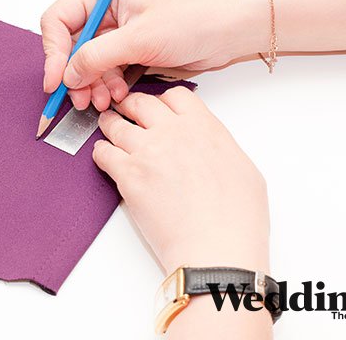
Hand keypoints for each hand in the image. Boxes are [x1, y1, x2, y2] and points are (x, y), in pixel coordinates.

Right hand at [41, 0, 267, 110]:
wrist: (226, 34)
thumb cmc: (193, 20)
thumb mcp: (140, 39)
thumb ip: (98, 56)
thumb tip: (68, 73)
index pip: (59, 20)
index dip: (53, 52)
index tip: (56, 79)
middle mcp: (106, 11)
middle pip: (70, 46)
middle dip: (74, 74)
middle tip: (80, 97)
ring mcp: (117, 32)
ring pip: (86, 63)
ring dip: (91, 84)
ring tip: (102, 100)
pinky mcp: (128, 51)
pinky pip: (104, 72)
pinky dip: (106, 85)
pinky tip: (116, 94)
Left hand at [92, 87, 269, 273]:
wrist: (215, 249)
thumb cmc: (236, 219)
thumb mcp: (244, 169)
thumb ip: (219, 147)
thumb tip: (208, 147)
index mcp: (204, 127)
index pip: (175, 96)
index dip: (162, 101)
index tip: (157, 109)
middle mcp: (173, 133)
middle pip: (139, 103)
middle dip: (130, 106)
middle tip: (125, 112)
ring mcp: (147, 152)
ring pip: (116, 125)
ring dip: (110, 125)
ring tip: (108, 129)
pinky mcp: (128, 175)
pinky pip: (103, 153)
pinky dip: (101, 152)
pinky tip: (105, 157)